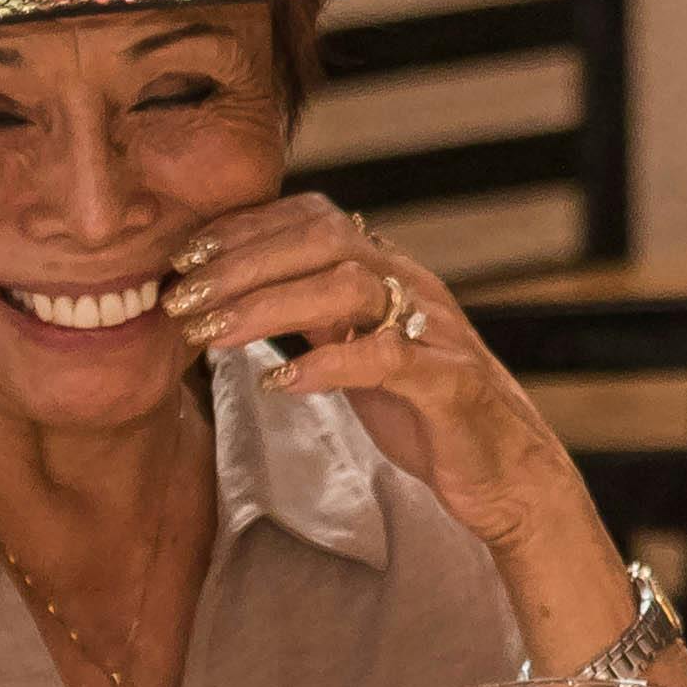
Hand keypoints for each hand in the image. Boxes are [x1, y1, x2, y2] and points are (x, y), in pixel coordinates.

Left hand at [161, 193, 600, 563]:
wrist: (506, 470)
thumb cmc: (422, 410)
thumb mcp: (356, 349)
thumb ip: (310, 314)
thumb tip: (232, 293)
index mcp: (389, 272)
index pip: (313, 217)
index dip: (245, 228)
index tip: (184, 256)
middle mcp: (414, 286)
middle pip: (323, 240)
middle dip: (242, 262)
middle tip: (180, 295)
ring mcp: (435, 331)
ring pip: (348, 287)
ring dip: (267, 306)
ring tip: (210, 334)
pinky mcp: (449, 383)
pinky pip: (386, 359)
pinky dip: (326, 365)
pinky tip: (279, 383)